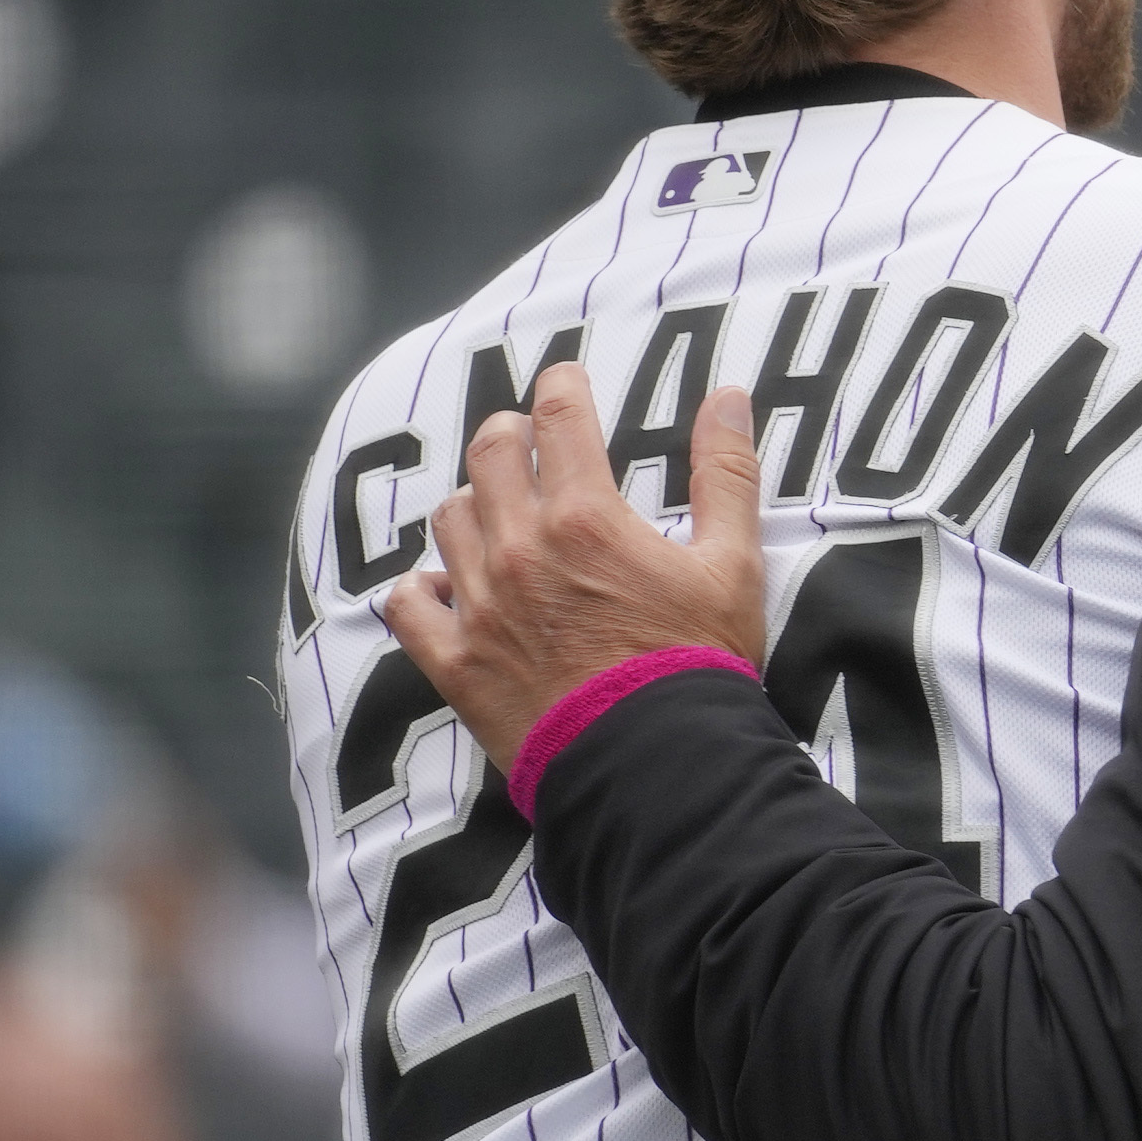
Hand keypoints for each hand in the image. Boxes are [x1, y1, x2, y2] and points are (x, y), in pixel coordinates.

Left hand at [383, 371, 765, 788]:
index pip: (560, 420)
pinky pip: (407, 605)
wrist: (656, 763)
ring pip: (450, 520)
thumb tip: (728, 396)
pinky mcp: (456, 661)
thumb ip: (727, 475)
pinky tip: (442, 587)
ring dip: (473, 502)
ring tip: (495, 508)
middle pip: (490, 457)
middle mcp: (519, 549)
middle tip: (526, 435)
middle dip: (509, 433)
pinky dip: (419, 588)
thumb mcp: (734, 565)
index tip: (567, 377)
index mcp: (585, 518)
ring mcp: (479, 605)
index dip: (563, 386)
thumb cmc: (701, 663)